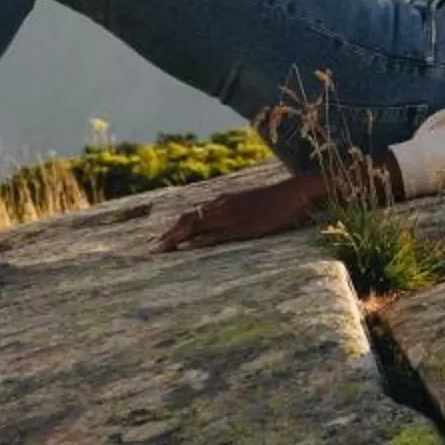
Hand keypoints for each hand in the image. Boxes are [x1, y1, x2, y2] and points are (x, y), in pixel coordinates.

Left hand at [155, 171, 325, 250]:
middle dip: (167, 234)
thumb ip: (235, 211)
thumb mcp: (250, 205)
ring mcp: (230, 217)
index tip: (159, 239)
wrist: (294, 193)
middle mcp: (221, 206)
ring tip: (158, 250)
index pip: (191, 214)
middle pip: (187, 220)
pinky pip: (214, 235)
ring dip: (174, 238)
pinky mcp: (241, 227)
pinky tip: (184, 247)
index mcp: (223, 201)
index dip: (173, 227)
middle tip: (150, 248)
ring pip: (195, 227)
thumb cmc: (276, 201)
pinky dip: (197, 241)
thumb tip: (222, 222)